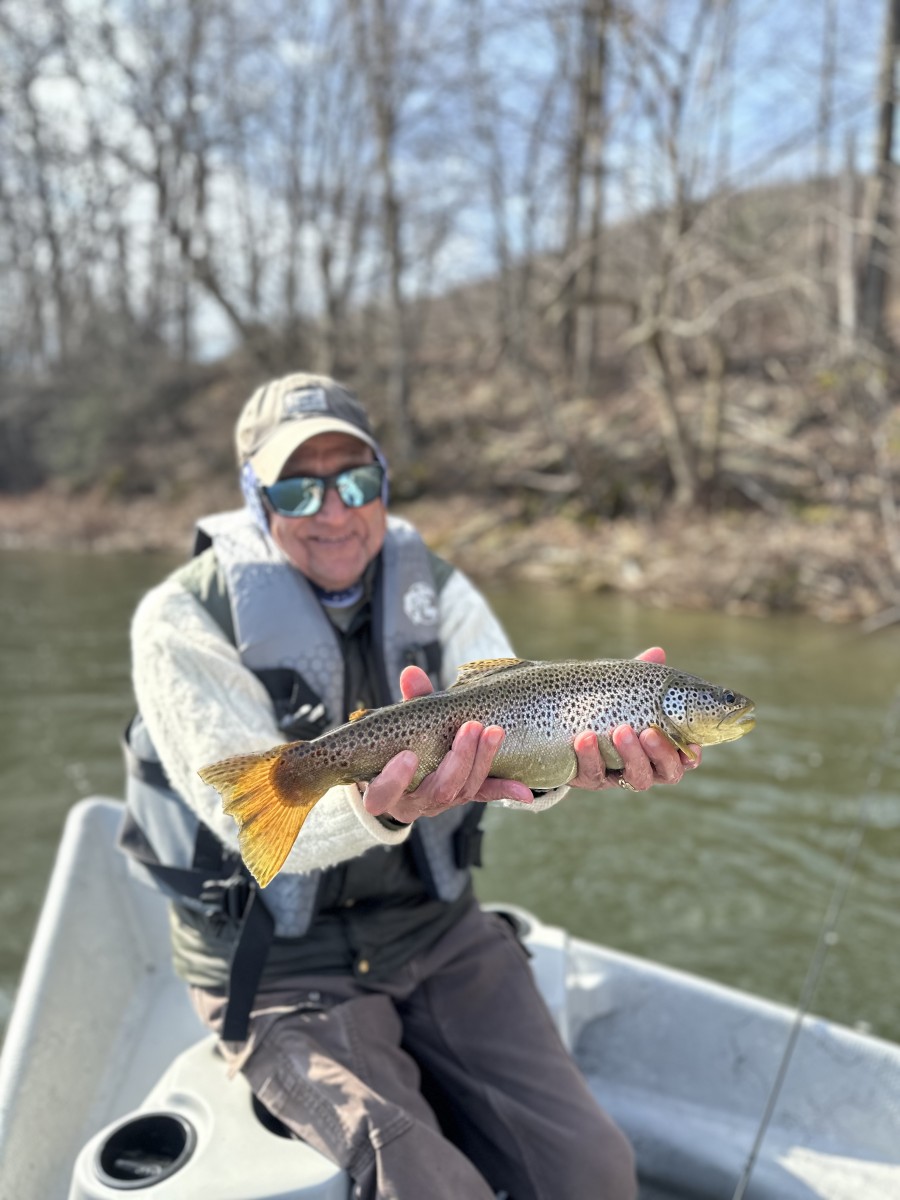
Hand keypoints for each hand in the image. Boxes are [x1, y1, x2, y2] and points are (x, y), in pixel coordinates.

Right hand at [362, 666, 533, 823]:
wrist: (404, 775)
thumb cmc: (396, 745)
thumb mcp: (399, 725)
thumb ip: (408, 702)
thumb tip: (411, 673)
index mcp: (385, 790)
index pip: (384, 794)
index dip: (395, 780)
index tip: (409, 755)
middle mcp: (414, 803)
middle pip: (438, 791)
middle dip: (458, 760)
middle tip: (470, 727)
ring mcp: (440, 803)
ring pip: (463, 791)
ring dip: (481, 761)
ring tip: (493, 732)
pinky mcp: (462, 797)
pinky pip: (484, 795)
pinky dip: (504, 790)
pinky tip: (525, 792)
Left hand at [569, 646, 701, 791]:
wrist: (564, 726)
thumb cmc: (607, 709)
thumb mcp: (624, 693)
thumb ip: (642, 677)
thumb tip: (657, 653)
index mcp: (658, 750)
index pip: (684, 760)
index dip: (691, 756)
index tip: (692, 745)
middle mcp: (645, 768)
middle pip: (666, 773)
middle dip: (660, 753)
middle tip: (648, 732)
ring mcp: (618, 777)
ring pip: (635, 778)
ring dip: (631, 756)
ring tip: (620, 730)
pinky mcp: (589, 779)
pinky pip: (593, 774)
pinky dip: (590, 756)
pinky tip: (585, 737)